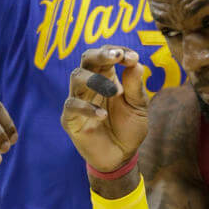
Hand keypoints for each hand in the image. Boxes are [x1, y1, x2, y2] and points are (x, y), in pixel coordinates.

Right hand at [60, 45, 147, 172]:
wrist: (122, 157)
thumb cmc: (129, 128)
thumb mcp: (138, 107)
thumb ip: (135, 86)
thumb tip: (135, 63)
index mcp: (108, 77)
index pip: (106, 55)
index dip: (117, 52)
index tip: (132, 57)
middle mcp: (91, 84)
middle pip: (87, 59)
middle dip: (101, 54)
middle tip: (116, 56)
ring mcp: (79, 99)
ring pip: (76, 76)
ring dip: (95, 79)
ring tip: (114, 92)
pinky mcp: (70, 118)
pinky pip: (72, 105)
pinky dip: (87, 107)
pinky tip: (103, 115)